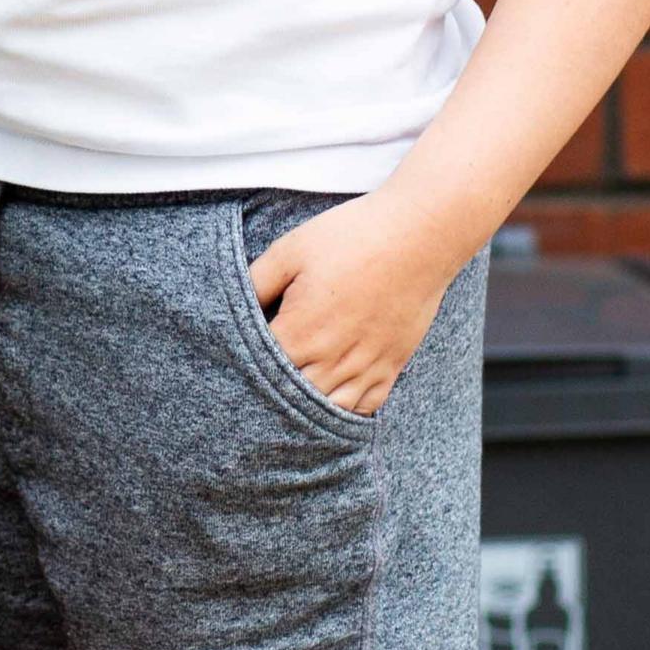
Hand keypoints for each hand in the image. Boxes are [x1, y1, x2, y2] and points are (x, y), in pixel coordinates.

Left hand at [246, 190, 475, 418]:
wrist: (416, 237)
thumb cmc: (350, 237)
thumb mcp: (289, 250)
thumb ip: (255, 282)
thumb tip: (233, 306)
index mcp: (301, 332)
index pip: (259, 371)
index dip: (243, 368)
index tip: (233, 362)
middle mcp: (333, 359)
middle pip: (292, 400)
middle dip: (271, 394)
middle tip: (256, 384)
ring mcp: (366, 366)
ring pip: (328, 409)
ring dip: (306, 409)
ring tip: (289, 400)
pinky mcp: (392, 365)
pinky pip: (365, 407)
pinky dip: (345, 412)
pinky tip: (329, 405)